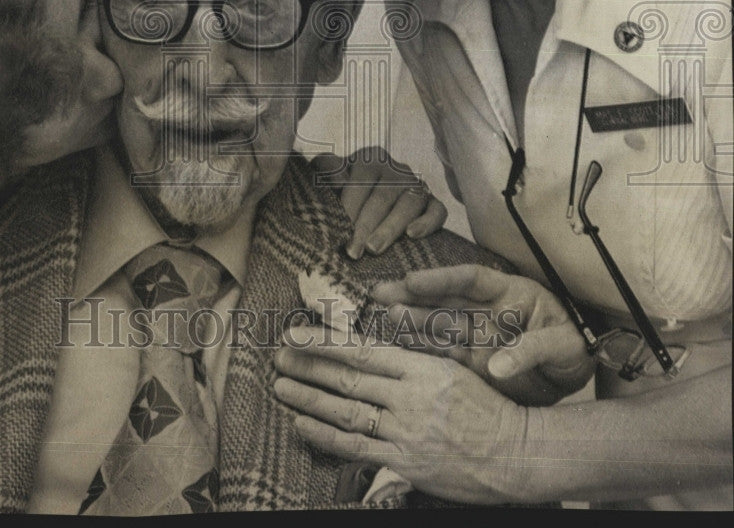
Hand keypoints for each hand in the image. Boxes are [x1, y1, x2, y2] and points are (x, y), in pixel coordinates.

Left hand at [273, 329, 529, 503]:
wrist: (516, 453)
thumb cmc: (485, 407)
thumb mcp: (451, 369)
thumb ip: (410, 361)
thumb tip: (368, 350)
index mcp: (421, 367)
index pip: (361, 350)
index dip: (323, 341)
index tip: (294, 333)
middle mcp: (410, 396)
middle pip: (347, 378)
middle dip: (308, 367)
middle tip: (279, 357)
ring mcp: (406, 431)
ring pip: (346, 411)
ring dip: (308, 398)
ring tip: (281, 386)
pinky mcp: (405, 462)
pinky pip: (357, 447)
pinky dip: (326, 435)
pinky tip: (302, 423)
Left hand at [311, 147, 447, 258]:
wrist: (370, 196)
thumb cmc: (345, 188)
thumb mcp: (331, 174)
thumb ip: (327, 170)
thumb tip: (336, 179)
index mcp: (371, 159)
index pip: (360, 180)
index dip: (349, 206)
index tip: (337, 231)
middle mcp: (396, 169)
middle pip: (383, 196)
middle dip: (366, 225)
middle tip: (353, 251)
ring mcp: (417, 185)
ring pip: (409, 204)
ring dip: (391, 227)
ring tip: (374, 249)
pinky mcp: (433, 202)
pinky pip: (438, 211)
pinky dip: (427, 222)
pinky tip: (412, 235)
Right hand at [373, 265, 594, 404]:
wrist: (576, 376)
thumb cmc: (573, 348)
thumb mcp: (563, 344)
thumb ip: (530, 350)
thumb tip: (496, 367)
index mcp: (509, 293)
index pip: (470, 279)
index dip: (441, 279)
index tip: (413, 281)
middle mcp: (486, 310)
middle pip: (445, 299)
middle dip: (412, 295)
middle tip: (380, 292)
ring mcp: (477, 336)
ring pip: (438, 325)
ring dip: (412, 320)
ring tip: (384, 315)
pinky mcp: (473, 362)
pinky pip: (443, 354)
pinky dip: (421, 349)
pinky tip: (399, 344)